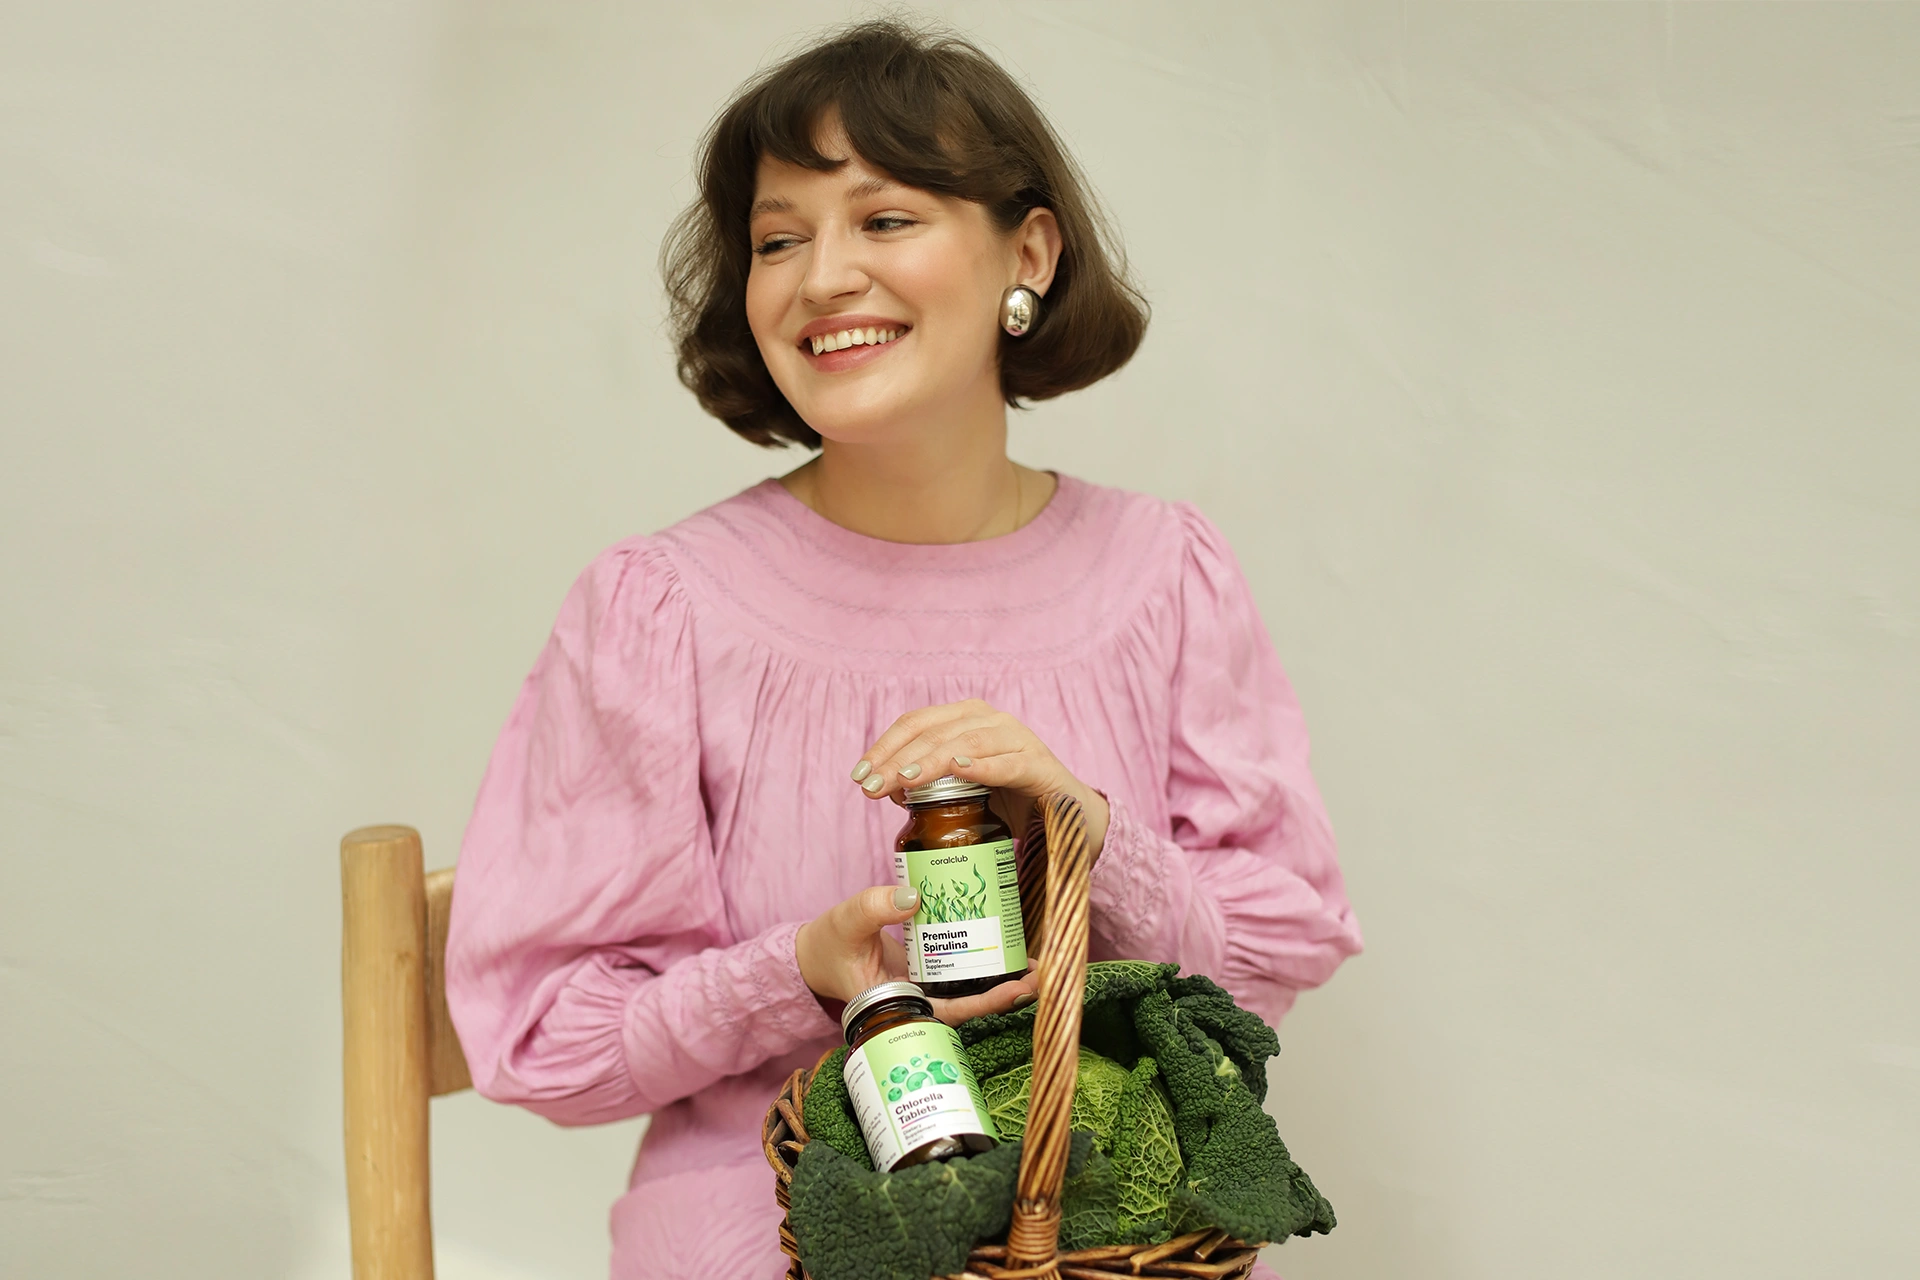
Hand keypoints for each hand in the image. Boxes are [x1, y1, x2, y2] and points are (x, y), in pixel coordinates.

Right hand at [794, 884, 1036, 1025]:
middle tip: (1039, 974)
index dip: (985, 1006)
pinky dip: (981, 965)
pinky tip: (1003, 949)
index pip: (949, 1013)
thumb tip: (914, 896)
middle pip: (970, 1007)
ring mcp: (924, 988)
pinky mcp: (926, 973)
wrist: (818, 953)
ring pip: (969, 993)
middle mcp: (917, 1002)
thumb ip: (875, 907)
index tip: (1016, 990)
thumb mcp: (847, 920)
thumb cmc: (829, 944)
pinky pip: (959, 975)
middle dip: (1007, 994)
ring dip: (1001, 981)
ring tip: (1032, 964)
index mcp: (897, 1005)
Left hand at [849, 699, 1109, 852]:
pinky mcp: (1039, 765)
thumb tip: (887, 787)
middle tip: (871, 788)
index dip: (884, 746)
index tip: (858, 775)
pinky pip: (1007, 762)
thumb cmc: (1009, 800)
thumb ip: (929, 785)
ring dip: (930, 762)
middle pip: (934, 731)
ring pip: (965, 743)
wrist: (1068, 816)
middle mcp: (991, 720)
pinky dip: (982, 766)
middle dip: (898, 759)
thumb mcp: (961, 790)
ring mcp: (1017, 739)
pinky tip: (959, 772)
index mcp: (967, 718)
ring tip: (902, 782)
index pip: (916, 722)